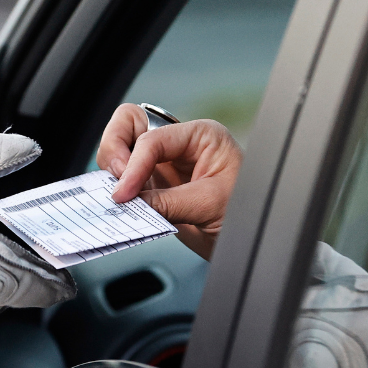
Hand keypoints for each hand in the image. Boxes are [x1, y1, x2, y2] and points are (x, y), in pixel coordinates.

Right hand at [96, 103, 242, 258]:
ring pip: (121, 148)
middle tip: (115, 181)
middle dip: (115, 149)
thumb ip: (167, 202)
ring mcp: (164, 165)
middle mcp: (179, 145)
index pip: (153, 138)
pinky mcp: (154, 187)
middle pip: (129, 124)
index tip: (124, 193)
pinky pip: (124, 180)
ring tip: (119, 195)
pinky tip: (119, 204)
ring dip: (112, 169)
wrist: (255, 243)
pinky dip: (115, 188)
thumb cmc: (251, 214)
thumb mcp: (210, 204)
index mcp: (200, 136)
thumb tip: (130, 202)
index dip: (134, 165)